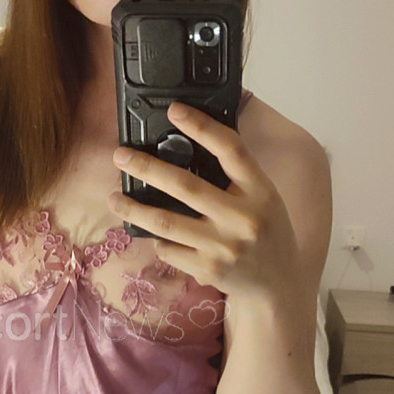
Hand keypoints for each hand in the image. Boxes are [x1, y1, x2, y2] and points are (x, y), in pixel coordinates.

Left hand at [108, 102, 299, 300]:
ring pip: (166, 222)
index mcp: (260, 191)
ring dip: (133, 208)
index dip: (201, 126)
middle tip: (121, 156)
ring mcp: (224, 247)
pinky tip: (148, 232)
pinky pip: (169, 250)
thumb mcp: (263, 196)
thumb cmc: (266, 232)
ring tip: (114, 197)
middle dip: (147, 168)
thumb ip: (237, 173)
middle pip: (186, 186)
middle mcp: (243, 219)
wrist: (279, 282)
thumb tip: (193, 140)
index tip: (175, 110)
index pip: (231, 150)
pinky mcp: (208, 270)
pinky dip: (156, 239)